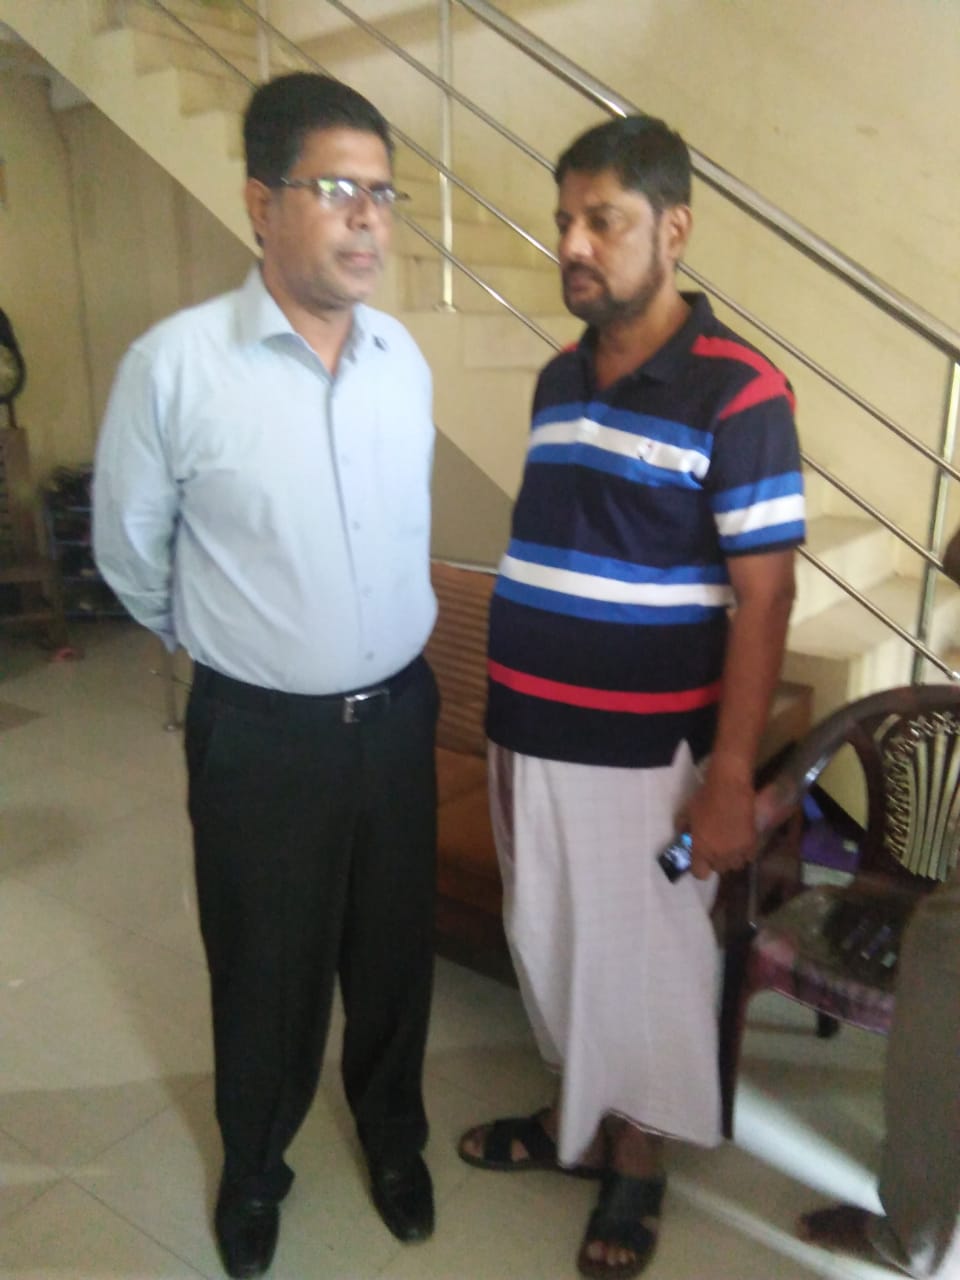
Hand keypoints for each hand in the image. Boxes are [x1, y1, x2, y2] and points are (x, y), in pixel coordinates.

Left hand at [677, 761, 757, 879]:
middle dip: (715, 861)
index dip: (699, 867)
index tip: (699, 859)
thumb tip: (683, 837)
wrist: (729, 789)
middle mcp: (719, 856)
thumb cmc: (704, 799)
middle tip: (714, 848)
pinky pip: (748, 857)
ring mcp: (737, 852)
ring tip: (729, 846)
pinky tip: (740, 842)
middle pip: (718, 869)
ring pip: (734, 865)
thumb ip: (683, 830)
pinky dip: (744, 853)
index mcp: (701, 850)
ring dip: (731, 858)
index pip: (700, 874)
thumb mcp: (686, 814)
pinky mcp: (751, 844)